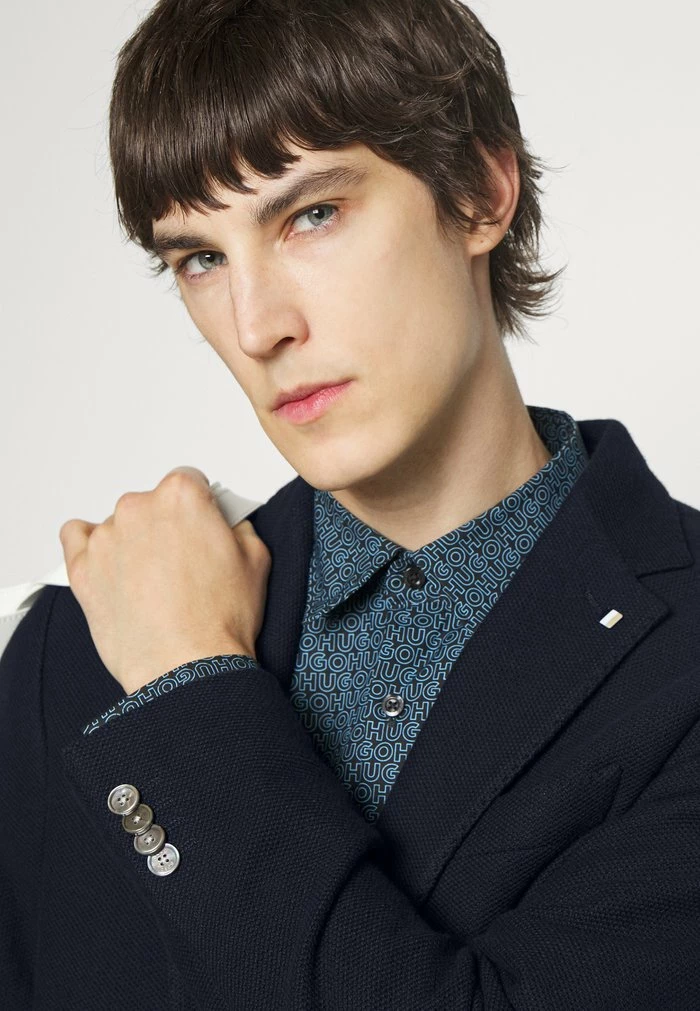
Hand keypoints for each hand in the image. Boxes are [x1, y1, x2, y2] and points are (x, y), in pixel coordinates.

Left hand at [59, 466, 270, 694]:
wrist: (187, 668)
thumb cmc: (220, 619)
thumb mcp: (256, 559)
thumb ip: (238, 526)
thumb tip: (226, 525)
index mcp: (182, 496)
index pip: (189, 481)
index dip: (201, 507)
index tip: (203, 529)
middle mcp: (139, 508)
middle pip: (153, 503)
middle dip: (168, 527)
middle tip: (184, 565)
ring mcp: (106, 538)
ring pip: (120, 523)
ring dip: (134, 542)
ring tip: (152, 582)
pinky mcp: (82, 568)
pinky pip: (76, 536)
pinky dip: (92, 546)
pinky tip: (111, 566)